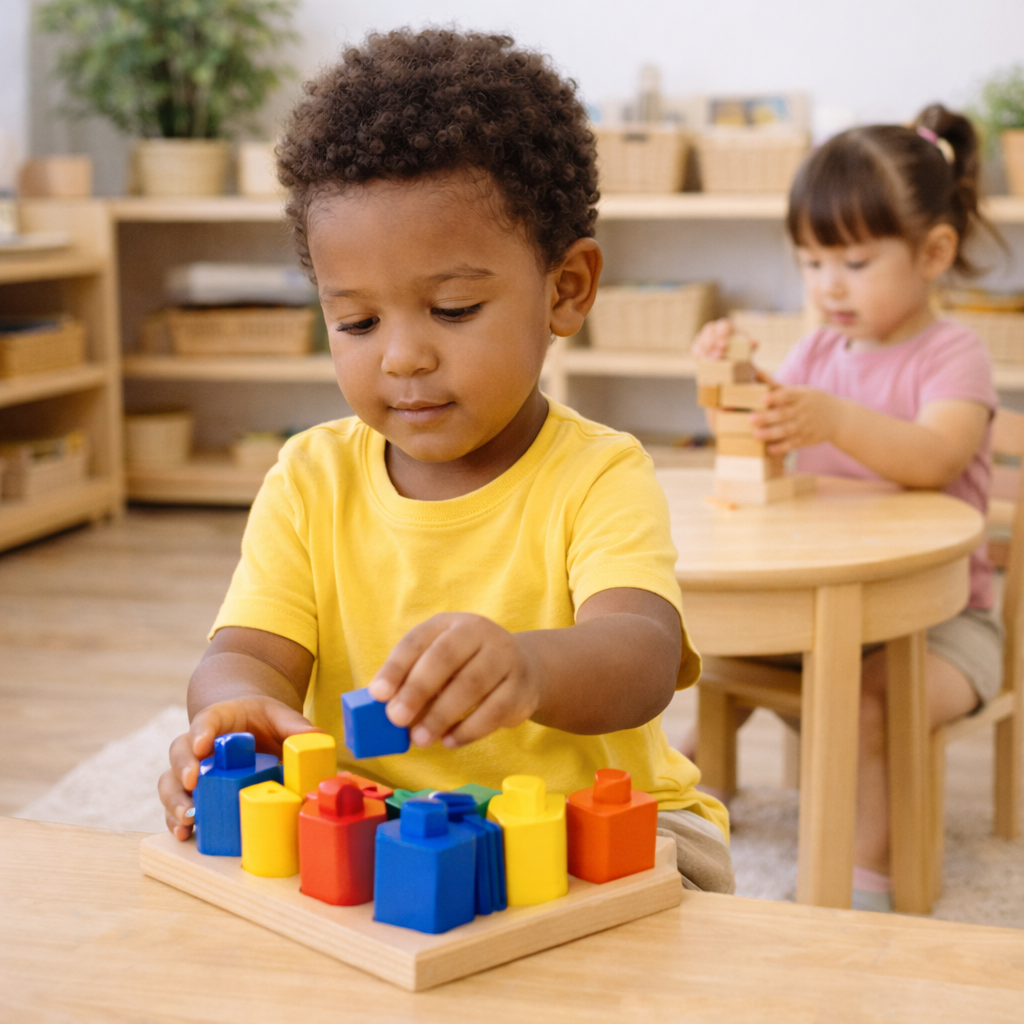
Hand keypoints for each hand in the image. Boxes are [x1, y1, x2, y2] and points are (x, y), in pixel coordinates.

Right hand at [158, 697, 319, 840]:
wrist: (250, 728)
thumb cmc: (264, 721)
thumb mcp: (281, 717)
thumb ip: (296, 727)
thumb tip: (319, 740)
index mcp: (220, 718)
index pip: (206, 720)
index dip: (202, 731)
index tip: (203, 745)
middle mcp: (198, 744)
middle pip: (180, 751)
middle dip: (183, 768)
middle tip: (192, 783)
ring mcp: (192, 769)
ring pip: (170, 781)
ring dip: (174, 800)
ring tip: (187, 818)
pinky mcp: (192, 793)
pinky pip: (174, 806)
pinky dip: (175, 821)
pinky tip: (185, 833)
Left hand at [367, 613, 540, 749]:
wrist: (522, 668)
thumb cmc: (465, 667)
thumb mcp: (437, 663)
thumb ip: (411, 680)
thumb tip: (384, 708)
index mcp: (450, 624)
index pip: (418, 640)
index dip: (396, 667)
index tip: (378, 694)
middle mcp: (480, 633)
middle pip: (446, 657)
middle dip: (418, 689)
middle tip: (396, 719)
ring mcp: (506, 658)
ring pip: (473, 685)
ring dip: (442, 715)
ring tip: (420, 739)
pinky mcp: (522, 688)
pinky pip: (495, 711)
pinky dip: (468, 730)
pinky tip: (449, 741)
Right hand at [691, 318, 759, 360]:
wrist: (731, 359)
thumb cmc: (740, 350)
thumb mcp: (747, 347)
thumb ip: (751, 345)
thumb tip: (754, 343)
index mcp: (727, 326)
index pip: (724, 326)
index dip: (722, 335)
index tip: (724, 346)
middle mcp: (714, 329)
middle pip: (709, 331)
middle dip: (713, 343)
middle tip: (718, 355)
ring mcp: (704, 337)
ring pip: (701, 339)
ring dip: (706, 350)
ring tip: (712, 360)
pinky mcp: (698, 346)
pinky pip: (696, 348)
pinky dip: (699, 354)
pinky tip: (703, 361)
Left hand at [751, 386, 845, 454]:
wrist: (840, 418)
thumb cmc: (811, 401)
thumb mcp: (799, 391)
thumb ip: (776, 385)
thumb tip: (756, 373)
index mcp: (802, 395)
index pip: (788, 395)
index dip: (776, 397)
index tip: (763, 399)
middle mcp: (804, 410)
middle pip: (784, 414)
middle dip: (768, 417)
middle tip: (751, 418)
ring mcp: (806, 426)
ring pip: (787, 430)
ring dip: (771, 433)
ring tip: (756, 434)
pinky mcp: (807, 439)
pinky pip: (794, 444)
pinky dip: (782, 447)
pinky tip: (770, 449)